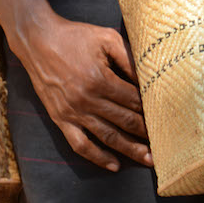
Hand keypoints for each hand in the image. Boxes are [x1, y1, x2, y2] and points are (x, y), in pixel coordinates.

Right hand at [16, 15, 151, 170]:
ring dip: (128, 150)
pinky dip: (97, 158)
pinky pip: (80, 145)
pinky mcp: (61, 120)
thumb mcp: (106, 37)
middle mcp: (88, 100)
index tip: (165, 119)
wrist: (38, 42)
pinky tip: (113, 166)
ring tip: (147, 159)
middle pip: (124, 122)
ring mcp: (74, 113)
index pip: (133, 100)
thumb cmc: (75, 37)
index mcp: (100, 79)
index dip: (150, 110)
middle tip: (165, 147)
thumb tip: (149, 76)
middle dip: (146, 134)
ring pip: (106, 137)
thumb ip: (129, 57)